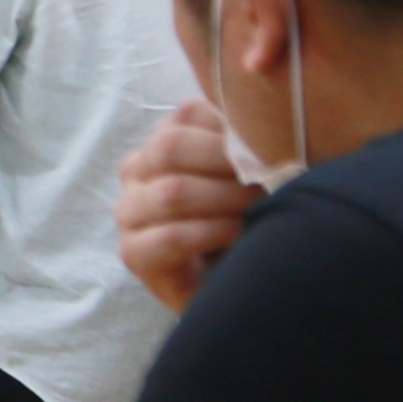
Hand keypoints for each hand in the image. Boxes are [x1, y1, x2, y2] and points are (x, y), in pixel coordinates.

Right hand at [118, 100, 258, 313]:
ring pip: (171, 192)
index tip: (272, 148)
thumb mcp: (249, 172)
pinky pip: (170, 237)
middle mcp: (138, 172)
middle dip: (226, 164)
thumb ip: (248, 143)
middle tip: (268, 181)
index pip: (186, 116)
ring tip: (258, 209)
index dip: (232, 130)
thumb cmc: (248, 221)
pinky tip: (237, 235)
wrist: (234, 285)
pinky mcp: (133, 253)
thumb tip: (272, 117)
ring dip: (224, 200)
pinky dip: (211, 234)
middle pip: (170, 148)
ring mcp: (130, 213)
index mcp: (163, 143)